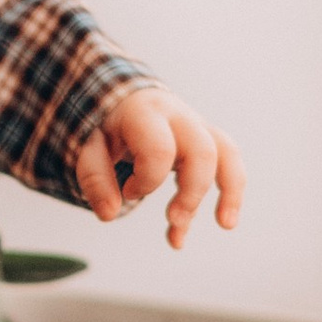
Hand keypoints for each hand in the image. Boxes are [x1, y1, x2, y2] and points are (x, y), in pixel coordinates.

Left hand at [73, 86, 243, 248]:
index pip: (159, 150)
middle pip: (202, 152)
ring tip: (225, 224)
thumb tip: (109, 214)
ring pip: (226, 153)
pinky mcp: (208, 139)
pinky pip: (230, 161)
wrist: (124, 96)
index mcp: (145, 113)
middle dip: (192, 192)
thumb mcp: (89, 145)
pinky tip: (225, 220)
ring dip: (229, 191)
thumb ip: (95, 178)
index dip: (146, 180)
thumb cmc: (107, 125)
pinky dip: (232, 191)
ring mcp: (197, 126)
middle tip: (173, 219)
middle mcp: (178, 116)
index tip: (128, 190)